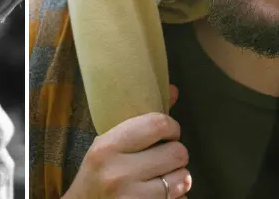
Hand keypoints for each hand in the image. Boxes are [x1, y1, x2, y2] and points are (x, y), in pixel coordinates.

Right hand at [64, 86, 191, 198]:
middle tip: (165, 157)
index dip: (171, 127)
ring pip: (183, 179)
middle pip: (177, 152)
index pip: (157, 124)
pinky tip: (160, 194)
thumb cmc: (96, 174)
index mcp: (108, 146)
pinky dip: (177, 197)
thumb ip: (140, 121)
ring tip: (163, 176)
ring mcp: (132, 197)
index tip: (168, 132)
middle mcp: (119, 172)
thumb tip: (173, 90)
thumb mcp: (107, 144)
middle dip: (176, 154)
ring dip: (179, 177)